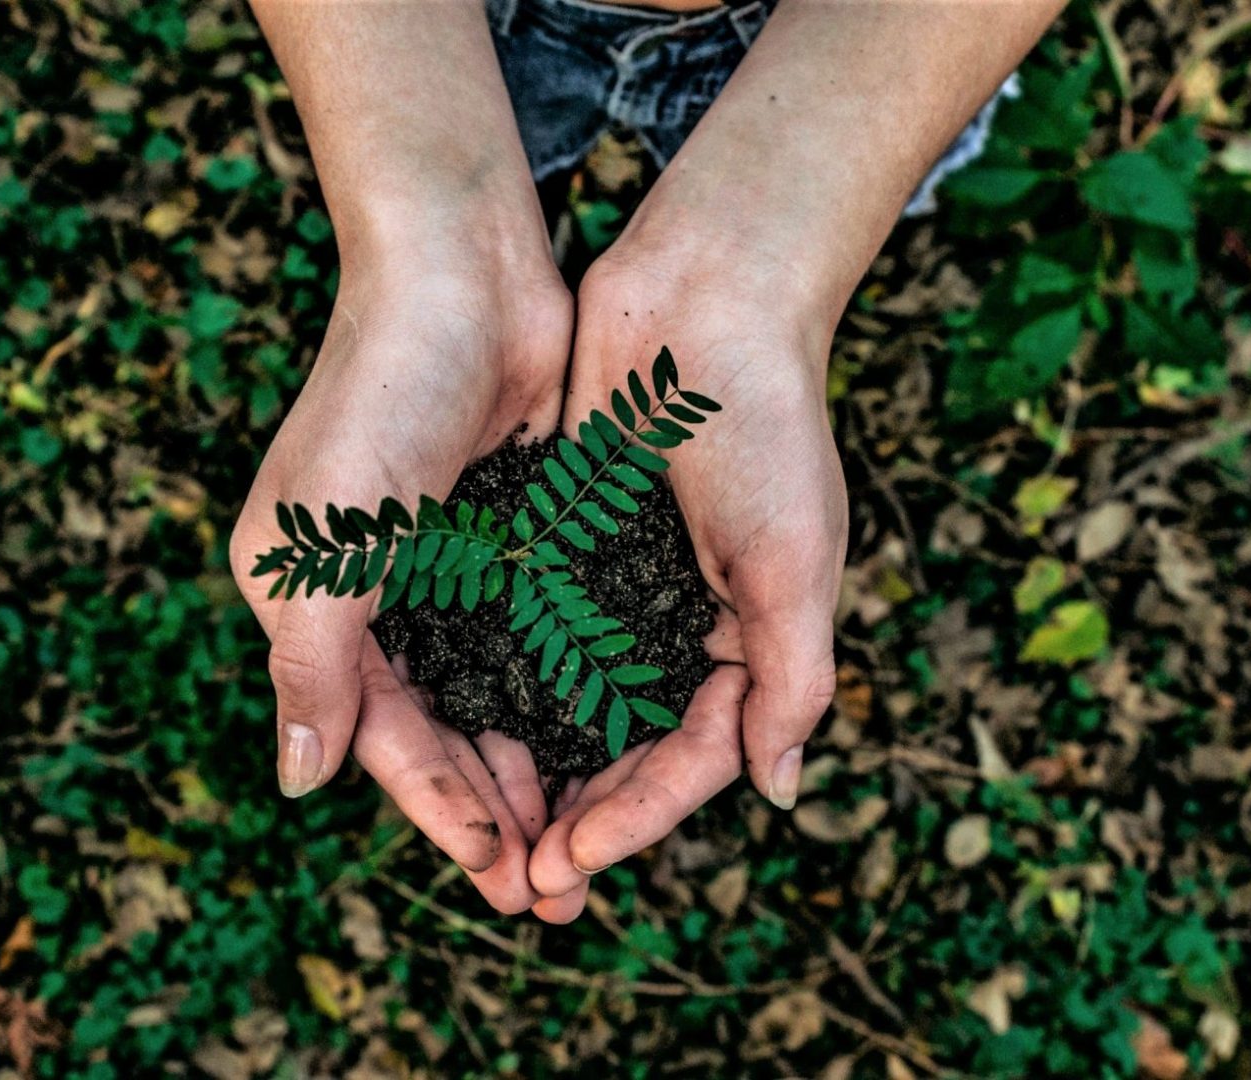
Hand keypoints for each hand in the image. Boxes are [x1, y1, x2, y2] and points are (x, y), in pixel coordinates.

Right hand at [230, 245, 570, 913]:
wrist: (463, 271)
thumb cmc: (379, 398)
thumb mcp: (326, 544)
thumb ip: (313, 667)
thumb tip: (299, 784)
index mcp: (315, 604)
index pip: (382, 736)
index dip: (439, 810)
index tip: (500, 875)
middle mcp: (380, 596)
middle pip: (442, 732)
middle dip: (495, 811)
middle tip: (555, 891)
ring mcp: (450, 568)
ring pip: (497, 697)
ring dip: (536, 768)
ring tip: (585, 841)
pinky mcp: (514, 537)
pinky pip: (541, 638)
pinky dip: (568, 694)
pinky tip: (610, 744)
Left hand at [527, 248, 844, 921]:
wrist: (706, 295)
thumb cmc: (765, 423)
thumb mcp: (794, 558)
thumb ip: (792, 677)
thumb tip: (777, 792)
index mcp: (747, 640)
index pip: (691, 758)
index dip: (635, 818)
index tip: (571, 862)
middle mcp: (680, 624)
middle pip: (625, 749)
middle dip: (578, 818)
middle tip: (521, 884)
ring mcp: (619, 586)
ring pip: (569, 704)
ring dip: (533, 770)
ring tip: (484, 834)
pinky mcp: (564, 542)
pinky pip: (530, 632)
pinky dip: (501, 683)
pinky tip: (456, 728)